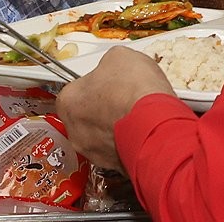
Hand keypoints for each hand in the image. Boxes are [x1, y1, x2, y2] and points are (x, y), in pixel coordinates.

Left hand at [56, 47, 174, 170]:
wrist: (155, 125)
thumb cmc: (133, 92)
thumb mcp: (118, 56)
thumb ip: (107, 64)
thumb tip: (113, 66)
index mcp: (68, 101)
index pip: (75, 89)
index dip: (93, 81)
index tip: (105, 79)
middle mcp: (75, 132)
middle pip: (86, 114)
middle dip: (103, 104)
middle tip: (121, 93)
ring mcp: (95, 152)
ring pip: (102, 134)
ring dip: (116, 123)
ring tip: (135, 109)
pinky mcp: (116, 166)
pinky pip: (119, 147)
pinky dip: (129, 137)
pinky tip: (142, 124)